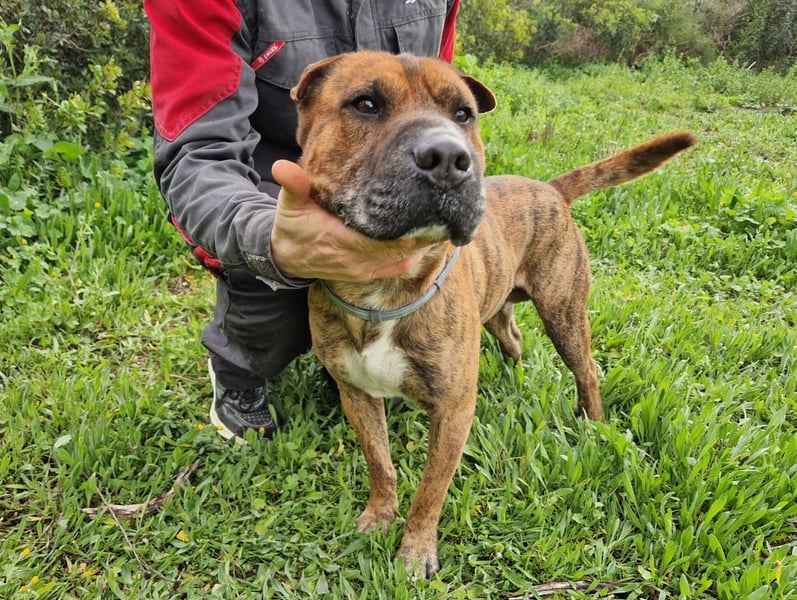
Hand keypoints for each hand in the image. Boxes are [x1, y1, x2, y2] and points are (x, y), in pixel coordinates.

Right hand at [270, 160, 433, 281]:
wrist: (288, 258)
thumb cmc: (293, 228)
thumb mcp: (290, 206)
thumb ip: (293, 187)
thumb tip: (282, 167)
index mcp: (340, 242)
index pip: (378, 240)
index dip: (404, 232)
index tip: (425, 213)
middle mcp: (355, 261)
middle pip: (398, 251)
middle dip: (422, 236)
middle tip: (444, 214)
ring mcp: (364, 271)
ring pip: (403, 262)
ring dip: (422, 246)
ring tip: (443, 225)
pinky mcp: (368, 275)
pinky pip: (399, 270)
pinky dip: (416, 257)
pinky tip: (429, 240)